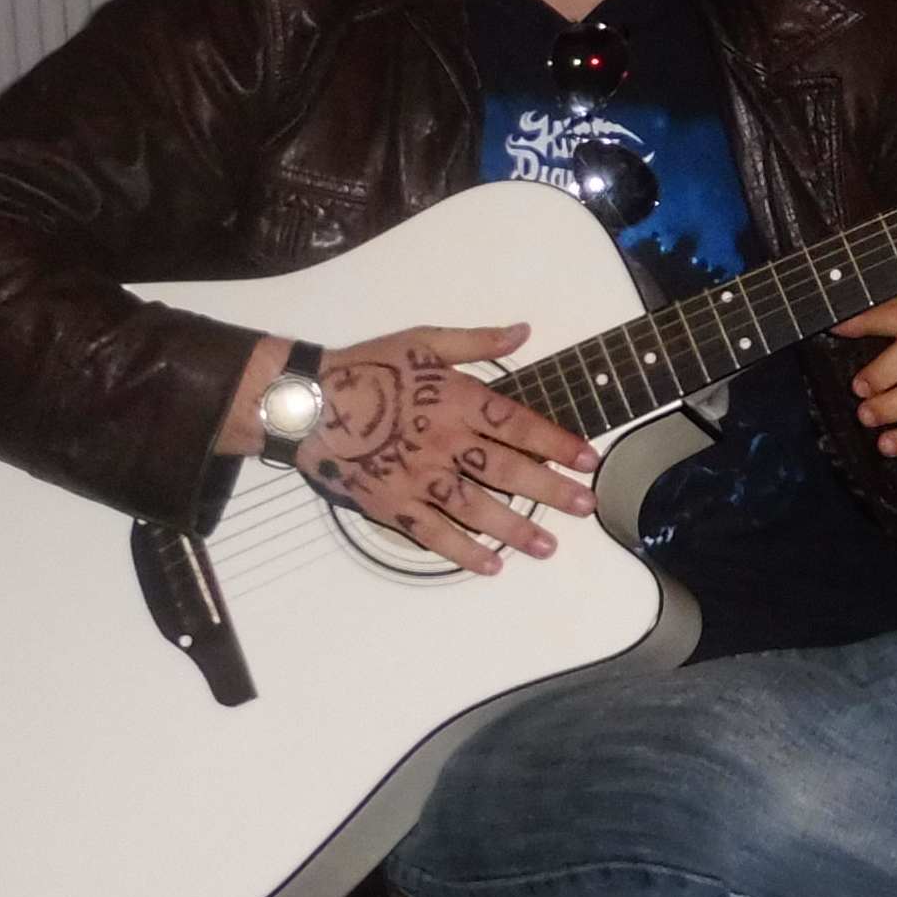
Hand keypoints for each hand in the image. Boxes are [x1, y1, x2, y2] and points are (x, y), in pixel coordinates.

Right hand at [305, 323, 599, 573]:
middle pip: (507, 470)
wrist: (307, 401)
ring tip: (548, 546)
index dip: (557, 443)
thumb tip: (523, 331)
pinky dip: (462, 552)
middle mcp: (444, 441)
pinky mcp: (391, 503)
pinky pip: (432, 533)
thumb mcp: (423, 340)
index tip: (589, 460)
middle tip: (586, 507)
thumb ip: (476, 341)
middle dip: (551, 491)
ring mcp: (417, 476)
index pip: (518, 425)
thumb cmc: (367, 366)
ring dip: (515, 529)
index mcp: (456, 400)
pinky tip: (490, 565)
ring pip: (476, 508)